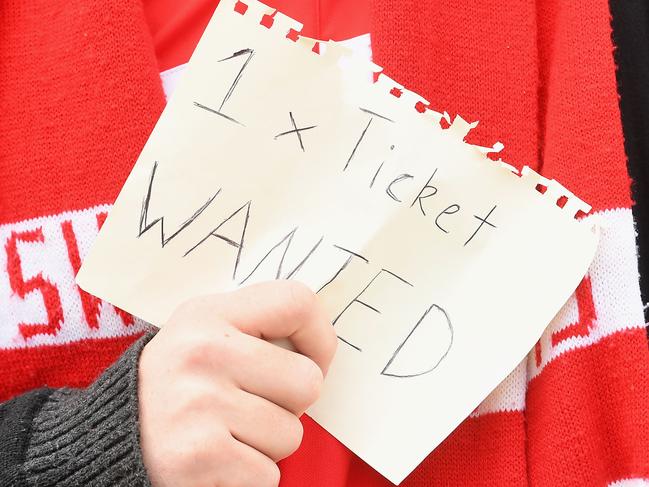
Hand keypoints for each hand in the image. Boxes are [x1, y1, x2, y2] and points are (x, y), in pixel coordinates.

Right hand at [137, 280, 336, 486]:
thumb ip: (256, 328)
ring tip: (225, 435)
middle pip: (307, 381)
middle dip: (288, 405)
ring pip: (291, 435)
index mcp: (207, 315)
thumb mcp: (203, 336)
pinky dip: (248, 477)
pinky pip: (268, 475)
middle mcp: (202, 353)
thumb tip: (321, 348)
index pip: (297, 302)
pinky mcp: (200, 459)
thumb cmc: (177, 386)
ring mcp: (200, 406)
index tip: (313, 360)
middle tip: (249, 407)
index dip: (321, 337)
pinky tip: (215, 462)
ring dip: (266, 445)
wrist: (109, 441)